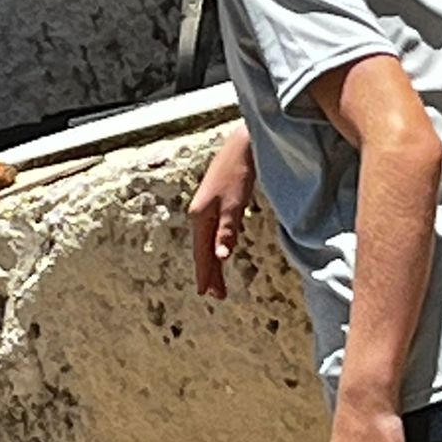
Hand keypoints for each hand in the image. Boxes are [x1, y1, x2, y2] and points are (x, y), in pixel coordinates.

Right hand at [189, 123, 256, 297]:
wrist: (242, 146)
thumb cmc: (238, 173)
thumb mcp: (234, 205)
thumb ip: (227, 232)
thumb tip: (220, 258)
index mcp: (200, 217)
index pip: (202, 253)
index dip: (205, 274)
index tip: (206, 294)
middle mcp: (199, 215)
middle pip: (203, 250)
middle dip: (209, 273)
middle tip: (217, 295)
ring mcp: (207, 209)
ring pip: (208, 243)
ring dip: (213, 262)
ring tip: (218, 281)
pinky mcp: (216, 204)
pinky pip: (214, 233)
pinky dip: (217, 247)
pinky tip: (222, 251)